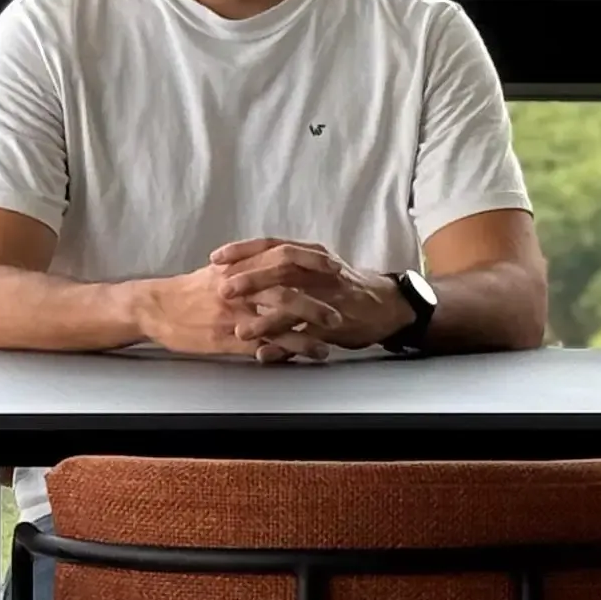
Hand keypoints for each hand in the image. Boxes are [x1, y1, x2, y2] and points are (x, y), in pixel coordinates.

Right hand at [137, 262, 337, 362]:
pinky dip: (284, 352)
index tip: (335, 266)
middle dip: (317, 301)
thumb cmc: (189, 290)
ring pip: (277, 320)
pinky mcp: (226, 338)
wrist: (156, 307)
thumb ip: (248, 265)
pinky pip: (261, 345)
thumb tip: (276, 262)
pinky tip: (301, 359)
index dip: (311, 261)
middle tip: (340, 311)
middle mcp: (238, 287)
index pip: (282, 256)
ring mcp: (233, 313)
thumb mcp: (219, 270)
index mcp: (239, 266)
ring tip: (329, 343)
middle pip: (285, 289)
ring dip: (306, 332)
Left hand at [210, 238, 414, 353]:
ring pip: (294, 303)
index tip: (216, 257)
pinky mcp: (338, 322)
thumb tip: (243, 270)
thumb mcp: (314, 270)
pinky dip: (285, 345)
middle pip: (282, 268)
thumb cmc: (341, 288)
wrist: (385, 305)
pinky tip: (265, 354)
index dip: (243, 250)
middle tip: (224, 290)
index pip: (272, 245)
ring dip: (265, 319)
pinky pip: (308, 334)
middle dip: (251, 279)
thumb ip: (284, 269)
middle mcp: (319, 270)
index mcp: (309, 255)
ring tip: (241, 331)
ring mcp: (330, 296)